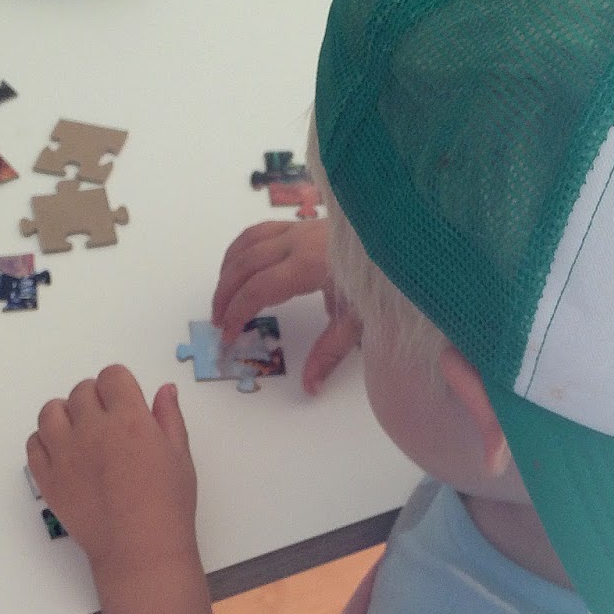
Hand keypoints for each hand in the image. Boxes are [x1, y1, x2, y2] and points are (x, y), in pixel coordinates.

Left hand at [27, 366, 198, 582]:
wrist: (139, 550)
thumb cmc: (167, 506)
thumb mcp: (179, 456)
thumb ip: (169, 418)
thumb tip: (164, 390)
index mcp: (129, 420)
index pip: (112, 376)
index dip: (119, 385)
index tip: (124, 401)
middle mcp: (92, 430)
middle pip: (81, 391)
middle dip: (95, 399)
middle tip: (108, 423)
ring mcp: (64, 453)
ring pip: (51, 411)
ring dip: (65, 414)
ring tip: (80, 433)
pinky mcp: (47, 477)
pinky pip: (33, 443)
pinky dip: (45, 442)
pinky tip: (63, 453)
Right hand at [210, 220, 362, 394]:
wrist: (394, 243)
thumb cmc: (378, 280)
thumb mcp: (357, 321)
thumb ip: (330, 353)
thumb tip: (310, 388)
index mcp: (310, 264)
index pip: (260, 288)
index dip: (238, 312)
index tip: (228, 334)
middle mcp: (298, 242)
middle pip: (245, 265)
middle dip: (225, 295)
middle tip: (218, 323)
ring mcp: (297, 229)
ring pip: (246, 245)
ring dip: (227, 272)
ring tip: (221, 300)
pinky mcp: (298, 225)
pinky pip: (257, 233)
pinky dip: (239, 252)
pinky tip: (236, 270)